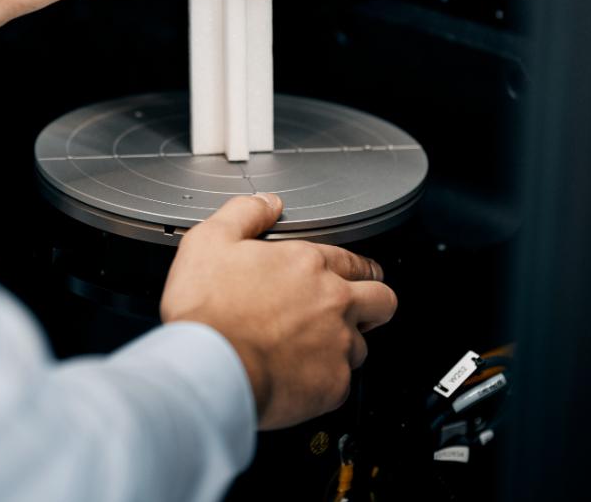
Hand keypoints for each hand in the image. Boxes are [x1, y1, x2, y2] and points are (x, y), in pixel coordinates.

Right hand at [159, 193, 397, 429]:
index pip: (354, 261)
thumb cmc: (208, 309)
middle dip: (375, 302)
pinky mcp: (333, 387)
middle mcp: (333, 302)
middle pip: (382, 300)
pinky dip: (325, 381)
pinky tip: (301, 378)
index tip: (356, 274)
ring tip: (315, 349)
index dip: (358, 268)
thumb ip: (245, 213)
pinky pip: (343, 383)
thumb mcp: (212, 239)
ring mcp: (337, 346)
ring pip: (362, 345)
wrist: (208, 369)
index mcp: (308, 264)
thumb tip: (268, 202)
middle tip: (362, 308)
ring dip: (345, 345)